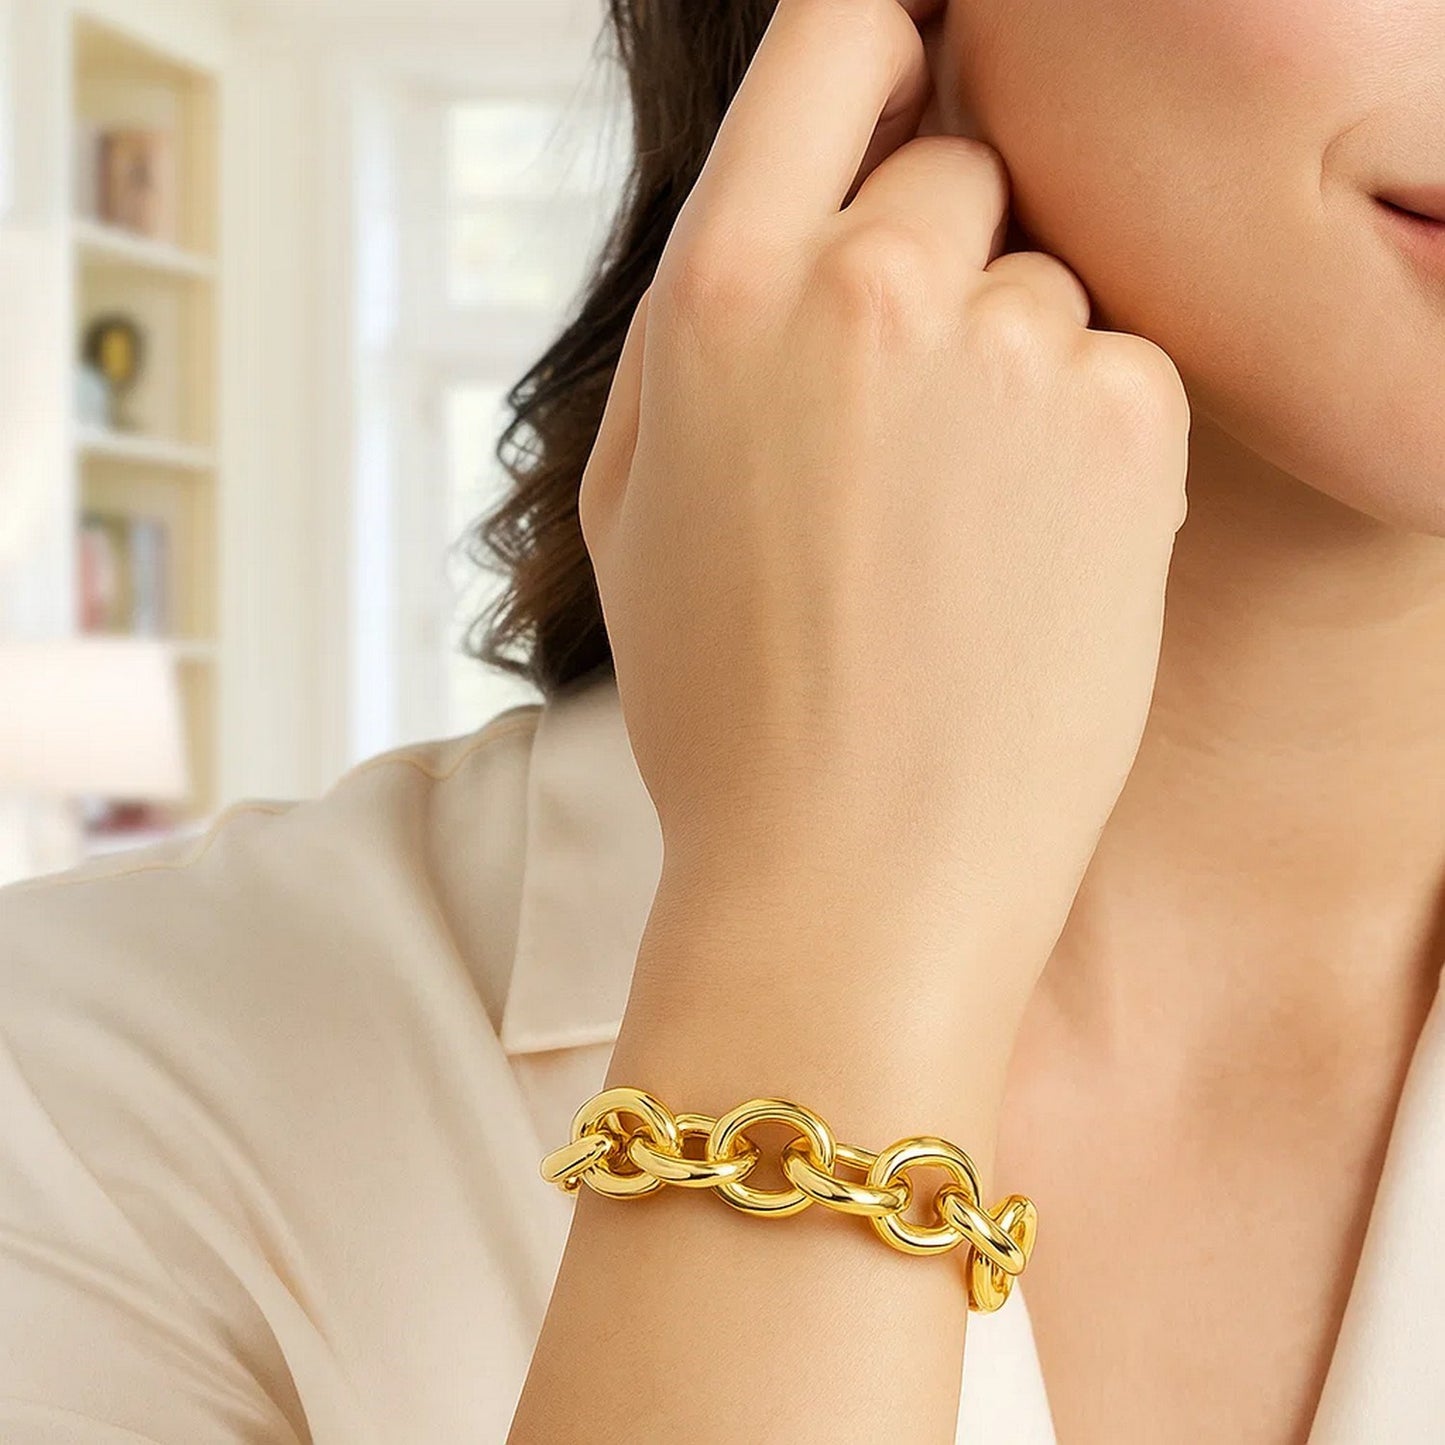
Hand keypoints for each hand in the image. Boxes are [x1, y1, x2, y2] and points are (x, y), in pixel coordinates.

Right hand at [579, 0, 1190, 1018]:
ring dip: (1015, 368)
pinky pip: (1123, 365)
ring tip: (956, 527)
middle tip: (907, 418)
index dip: (880, 43)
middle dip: (940, 256)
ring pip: (1046, 279)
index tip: (904, 75)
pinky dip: (1091, 440)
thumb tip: (786, 187)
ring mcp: (1008, 356)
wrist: (849, 875)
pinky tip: (1025, 557)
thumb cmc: (728, 705)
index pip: (832, 36)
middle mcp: (866, 290)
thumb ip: (703, 316)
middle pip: (959, 161)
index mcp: (723, 295)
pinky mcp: (1126, 431)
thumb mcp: (634, 498)